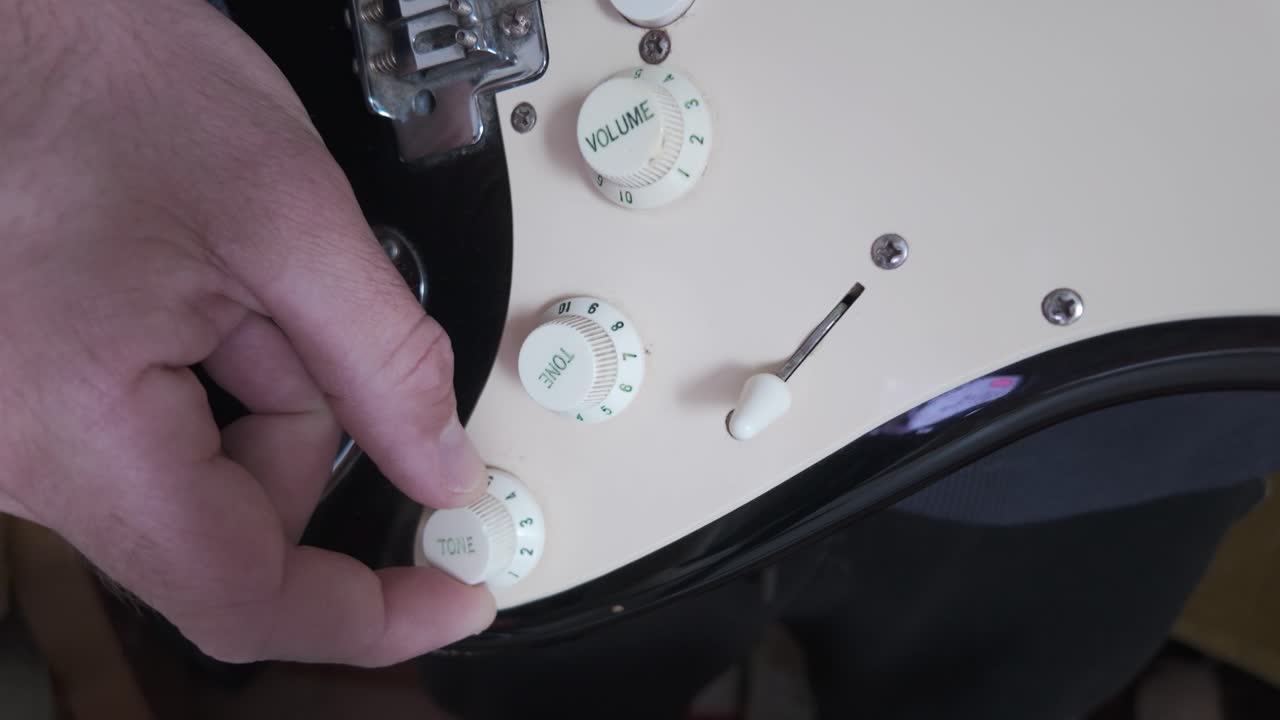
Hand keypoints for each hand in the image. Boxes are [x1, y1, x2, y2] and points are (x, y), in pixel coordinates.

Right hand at [0, 0, 494, 664]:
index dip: (367, 617)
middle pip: (231, 527)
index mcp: (74, 425)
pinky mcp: (33, 398)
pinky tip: (202, 287)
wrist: (2, 21)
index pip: (243, 596)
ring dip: (267, 387)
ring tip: (231, 272)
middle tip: (311, 320)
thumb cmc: (96, 76)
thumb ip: (387, 361)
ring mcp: (19, 431)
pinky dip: (221, 373)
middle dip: (315, 434)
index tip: (452, 597)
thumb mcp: (288, 215)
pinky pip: (157, 433)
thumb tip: (442, 465)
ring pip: (202, 475)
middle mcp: (21, 452)